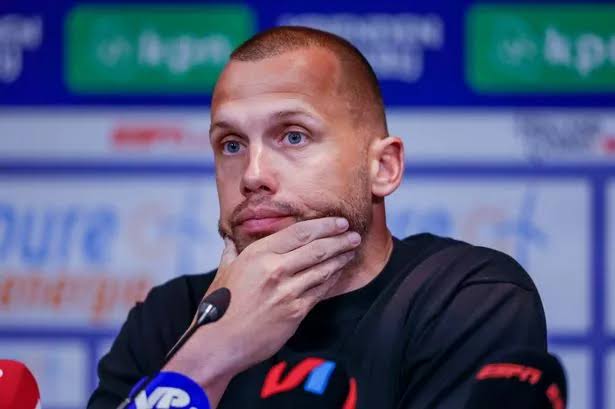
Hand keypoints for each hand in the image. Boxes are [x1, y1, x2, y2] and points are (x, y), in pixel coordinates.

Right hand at [164, 217, 360, 405]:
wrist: (220, 342)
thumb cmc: (220, 306)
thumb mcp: (224, 272)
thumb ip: (232, 252)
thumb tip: (230, 239)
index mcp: (258, 254)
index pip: (300, 233)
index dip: (324, 226)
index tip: (339, 222)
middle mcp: (275, 269)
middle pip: (317, 248)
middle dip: (339, 239)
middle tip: (353, 234)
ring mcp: (287, 291)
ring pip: (323, 269)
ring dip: (340, 258)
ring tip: (351, 251)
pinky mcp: (295, 312)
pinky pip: (320, 291)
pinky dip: (331, 280)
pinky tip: (338, 274)